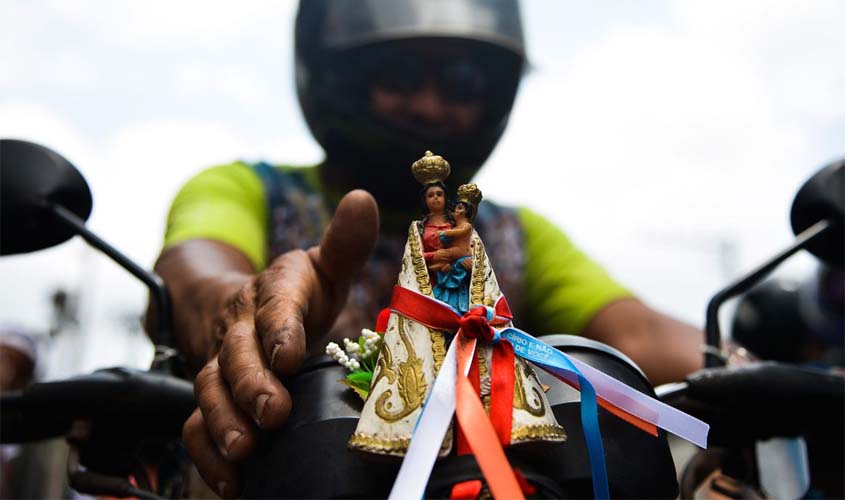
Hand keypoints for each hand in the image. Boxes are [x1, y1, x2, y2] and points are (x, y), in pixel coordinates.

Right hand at [180, 190, 377, 497]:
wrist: (235, 308)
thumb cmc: (292, 294)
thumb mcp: (320, 268)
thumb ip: (345, 244)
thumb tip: (362, 198)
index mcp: (274, 292)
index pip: (274, 304)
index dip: (279, 328)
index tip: (290, 353)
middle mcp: (240, 327)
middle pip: (236, 354)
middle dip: (251, 384)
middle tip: (271, 413)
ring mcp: (220, 364)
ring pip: (209, 390)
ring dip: (224, 421)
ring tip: (245, 451)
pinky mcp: (212, 397)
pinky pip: (196, 425)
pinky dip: (208, 453)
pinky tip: (232, 480)